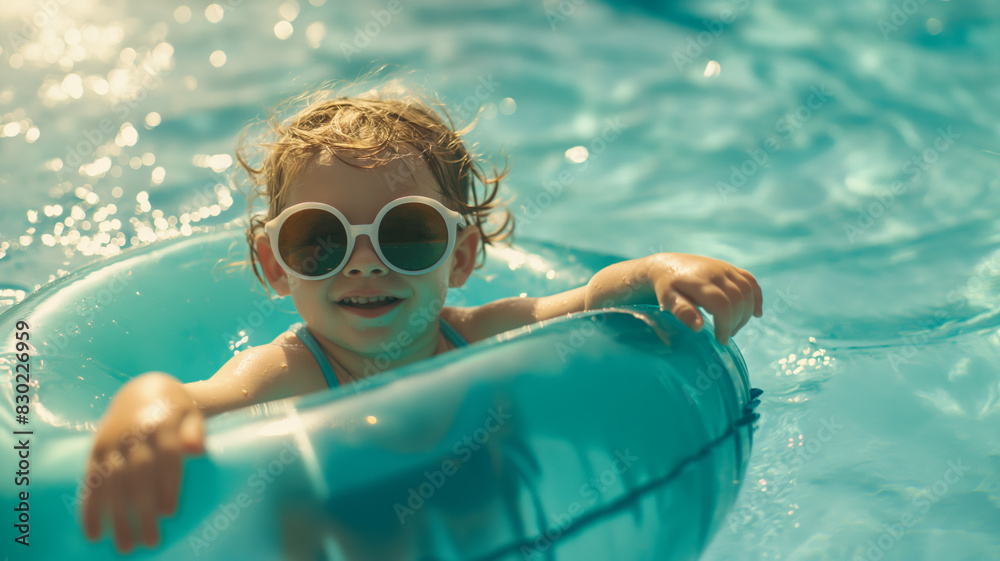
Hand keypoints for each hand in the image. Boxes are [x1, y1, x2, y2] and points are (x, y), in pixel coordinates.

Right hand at [81, 372, 204, 553]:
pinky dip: (90, 509)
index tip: (170, 513)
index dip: (167, 484)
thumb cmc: (177, 410)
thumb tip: (197, 450)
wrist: (145, 389)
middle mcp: (133, 433)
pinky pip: (90, 482)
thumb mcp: (192, 413)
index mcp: (160, 422)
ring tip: (125, 546)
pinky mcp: (96, 451)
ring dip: (116, 517)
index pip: (165, 456)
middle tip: (150, 542)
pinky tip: (93, 534)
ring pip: (111, 483)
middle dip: (142, 509)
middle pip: (137, 474)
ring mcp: (111, 442)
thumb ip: (196, 431)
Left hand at [645, 253, 762, 344]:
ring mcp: (725, 268)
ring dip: (746, 313)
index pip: (722, 306)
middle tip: (726, 335)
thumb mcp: (667, 300)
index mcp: (699, 282)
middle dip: (735, 322)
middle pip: (737, 300)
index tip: (721, 340)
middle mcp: (716, 272)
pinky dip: (757, 298)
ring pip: (747, 292)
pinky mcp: (730, 268)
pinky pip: (751, 281)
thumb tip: (699, 328)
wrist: (666, 264)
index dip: (725, 326)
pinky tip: (756, 313)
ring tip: (733, 327)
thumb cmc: (666, 287)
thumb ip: (682, 312)